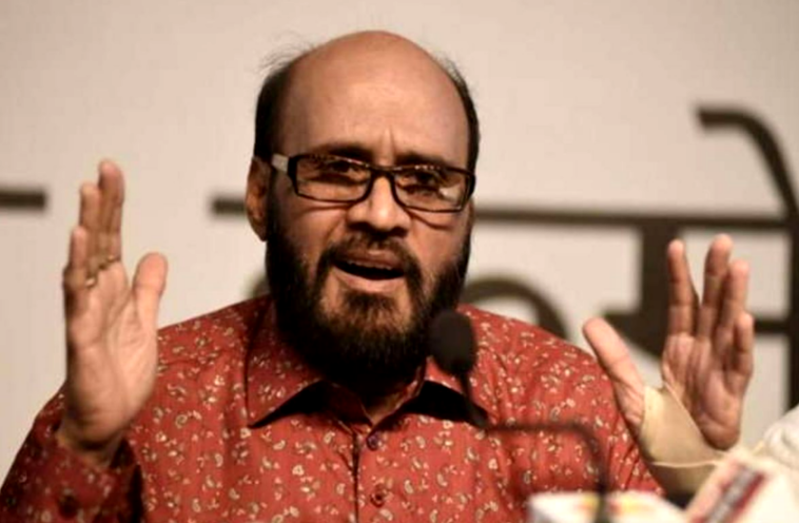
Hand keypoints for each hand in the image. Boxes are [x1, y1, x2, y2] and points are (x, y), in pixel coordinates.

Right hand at [56, 160, 167, 466]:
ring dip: (86, 228)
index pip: (113, 238)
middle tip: (105, 168)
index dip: (114, 206)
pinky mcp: (81, 336)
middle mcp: (96, 294)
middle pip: (99, 241)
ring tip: (88, 194)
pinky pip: (78, 299)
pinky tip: (78, 245)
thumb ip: (148, 288)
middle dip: (102, 205)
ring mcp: (86, 313)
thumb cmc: (120, 371)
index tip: (113, 172)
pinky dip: (78, 271)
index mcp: (112, 289)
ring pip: (83, 262)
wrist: (108, 416)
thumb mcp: (145, 321)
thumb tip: (156, 254)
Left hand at [583, 235, 753, 449]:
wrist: (679, 467)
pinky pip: (739, 365)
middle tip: (721, 241)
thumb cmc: (659, 433)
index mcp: (679, 349)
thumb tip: (590, 320)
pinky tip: (742, 319)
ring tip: (737, 266)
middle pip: (710, 306)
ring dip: (734, 297)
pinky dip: (742, 343)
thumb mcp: (628, 392)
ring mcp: (719, 370)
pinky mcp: (731, 394)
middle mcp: (702, 353)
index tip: (675, 246)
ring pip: (729, 326)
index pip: (681, 304)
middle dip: (715, 274)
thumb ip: (613, 357)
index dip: (679, 276)